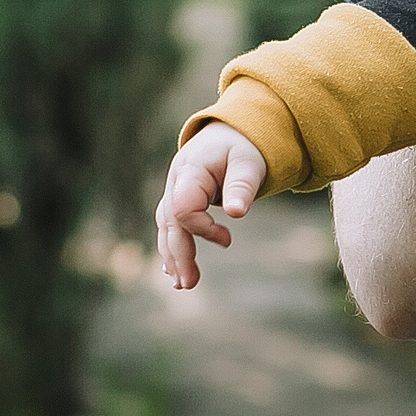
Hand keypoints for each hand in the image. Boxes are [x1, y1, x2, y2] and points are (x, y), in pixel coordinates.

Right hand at [156, 123, 266, 288]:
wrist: (232, 131)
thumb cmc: (242, 145)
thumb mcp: (249, 161)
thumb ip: (242, 185)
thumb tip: (238, 212)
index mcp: (190, 169)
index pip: (184, 208)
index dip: (202, 228)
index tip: (228, 239)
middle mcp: (176, 181)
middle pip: (170, 222)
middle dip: (178, 254)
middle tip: (189, 284)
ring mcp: (174, 190)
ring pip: (167, 227)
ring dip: (173, 256)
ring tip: (183, 283)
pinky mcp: (179, 199)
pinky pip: (170, 226)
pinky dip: (172, 247)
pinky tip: (173, 270)